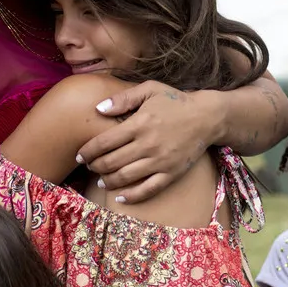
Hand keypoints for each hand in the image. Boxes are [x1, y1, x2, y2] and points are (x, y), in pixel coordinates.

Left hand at [75, 82, 217, 202]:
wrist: (207, 117)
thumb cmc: (175, 101)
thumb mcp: (150, 89)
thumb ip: (123, 98)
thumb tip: (97, 109)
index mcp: (139, 123)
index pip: (104, 142)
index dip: (87, 151)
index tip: (79, 155)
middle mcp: (147, 144)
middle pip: (111, 162)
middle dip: (94, 166)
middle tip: (88, 166)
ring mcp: (160, 161)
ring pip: (125, 177)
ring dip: (108, 181)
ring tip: (100, 180)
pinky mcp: (171, 173)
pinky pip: (148, 189)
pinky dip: (132, 196)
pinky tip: (120, 196)